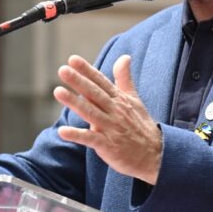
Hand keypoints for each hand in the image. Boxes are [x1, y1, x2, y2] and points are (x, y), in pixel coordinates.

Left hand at [54, 54, 162, 184]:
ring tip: (58, 91)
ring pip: (90, 113)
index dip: (87, 70)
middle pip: (94, 94)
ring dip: (74, 102)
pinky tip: (62, 131)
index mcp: (119, 100)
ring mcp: (111, 128)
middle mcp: (115, 111)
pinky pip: (90, 139)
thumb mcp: (134, 100)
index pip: (101, 82)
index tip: (73, 59)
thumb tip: (124, 57)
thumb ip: (125, 79)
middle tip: (63, 70)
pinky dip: (77, 135)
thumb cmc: (141, 126)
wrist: (155, 155)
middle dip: (79, 81)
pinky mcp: (108, 145)